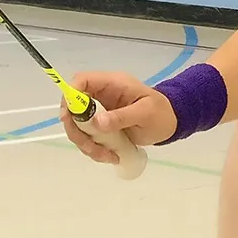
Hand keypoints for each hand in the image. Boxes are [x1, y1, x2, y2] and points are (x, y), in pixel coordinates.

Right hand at [59, 71, 176, 163]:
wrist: (168, 123)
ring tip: (107, 155)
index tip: (69, 118)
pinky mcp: (101, 127)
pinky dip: (95, 150)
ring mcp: (100, 112)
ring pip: (78, 127)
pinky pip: (88, 138)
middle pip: (73, 108)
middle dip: (77, 130)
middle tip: (90, 146)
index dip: (70, 96)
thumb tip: (97, 122)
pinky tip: (111, 156)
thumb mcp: (145, 113)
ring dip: (87, 144)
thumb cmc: (160, 113)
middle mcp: (101, 96)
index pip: (81, 81)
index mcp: (112, 84)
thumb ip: (121, 116)